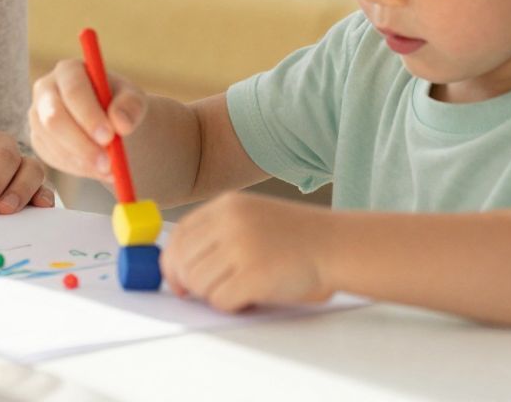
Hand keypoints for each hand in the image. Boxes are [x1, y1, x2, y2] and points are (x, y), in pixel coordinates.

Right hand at [28, 58, 147, 183]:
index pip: (73, 91)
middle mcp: (46, 90)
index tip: (108, 137)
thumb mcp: (134, 101)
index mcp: (69, 71)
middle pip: (54, 118)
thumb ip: (130, 107)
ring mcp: (38, 116)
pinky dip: (78, 168)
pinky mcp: (39, 140)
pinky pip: (54, 158)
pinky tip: (97, 168)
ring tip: (110, 168)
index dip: (89, 115)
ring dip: (83, 160)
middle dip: (81, 143)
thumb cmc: (122, 106)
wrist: (113, 125)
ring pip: (53, 143)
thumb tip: (120, 123)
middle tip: (107, 163)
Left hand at [162, 192, 336, 312]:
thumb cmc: (297, 239)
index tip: (178, 280)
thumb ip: (218, 234)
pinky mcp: (254, 275)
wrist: (338, 246)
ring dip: (213, 295)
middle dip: (188, 283)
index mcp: (228, 206)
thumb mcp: (252, 218)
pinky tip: (249, 299)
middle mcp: (230, 222)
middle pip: (183, 261)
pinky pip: (220, 300)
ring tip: (238, 291)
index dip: (172, 261)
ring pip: (198, 283)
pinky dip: (230, 306)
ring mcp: (242, 247)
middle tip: (206, 293)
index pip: (180, 235)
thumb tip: (180, 268)